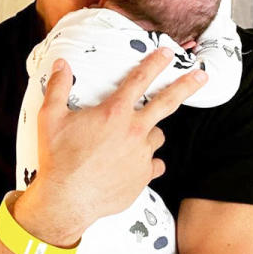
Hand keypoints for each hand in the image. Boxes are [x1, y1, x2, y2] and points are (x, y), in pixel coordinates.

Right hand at [16, 49, 207, 243]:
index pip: (140, 80)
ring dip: (149, 133)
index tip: (168, 52)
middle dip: (187, 85)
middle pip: (168, 102)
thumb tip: (61, 65)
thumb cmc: (58, 159)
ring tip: (133, 138)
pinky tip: (134, 165)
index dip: (155, 63)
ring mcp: (142, 154)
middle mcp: (134, 130)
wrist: (66, 200)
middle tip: (202, 76)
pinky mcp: (144, 175)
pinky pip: (155, 164)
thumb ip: (58, 88)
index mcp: (115, 113)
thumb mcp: (50, 118)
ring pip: (157, 136)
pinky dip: (147, 163)